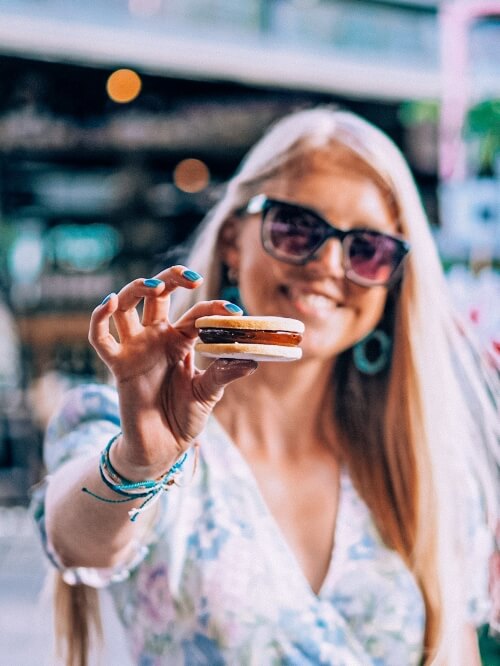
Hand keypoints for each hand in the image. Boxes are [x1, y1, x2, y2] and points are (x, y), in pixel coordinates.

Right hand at [89, 265, 256, 478]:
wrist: (163, 447)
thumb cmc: (185, 417)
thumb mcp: (208, 393)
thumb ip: (223, 374)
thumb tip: (252, 361)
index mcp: (181, 340)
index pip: (196, 313)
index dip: (214, 308)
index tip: (235, 311)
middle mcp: (157, 338)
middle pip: (157, 295)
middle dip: (171, 278)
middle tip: (191, 278)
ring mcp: (136, 348)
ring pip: (127, 306)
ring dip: (137, 289)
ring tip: (155, 286)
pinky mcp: (118, 365)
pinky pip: (100, 338)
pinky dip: (99, 318)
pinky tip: (109, 302)